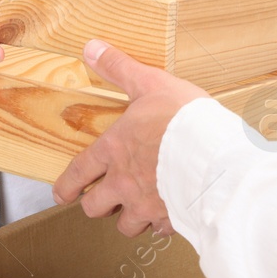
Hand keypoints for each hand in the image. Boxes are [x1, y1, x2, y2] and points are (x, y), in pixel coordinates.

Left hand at [51, 38, 208, 237]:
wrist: (215, 154)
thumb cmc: (183, 118)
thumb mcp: (149, 82)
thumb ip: (120, 68)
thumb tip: (92, 48)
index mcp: (114, 151)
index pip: (79, 173)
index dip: (66, 186)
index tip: (61, 194)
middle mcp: (124, 183)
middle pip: (95, 207)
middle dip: (95, 205)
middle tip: (102, 200)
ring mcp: (147, 204)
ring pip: (126, 225)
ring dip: (128, 218)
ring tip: (136, 209)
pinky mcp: (172, 217)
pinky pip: (160, 229)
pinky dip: (161, 224)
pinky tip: (167, 215)